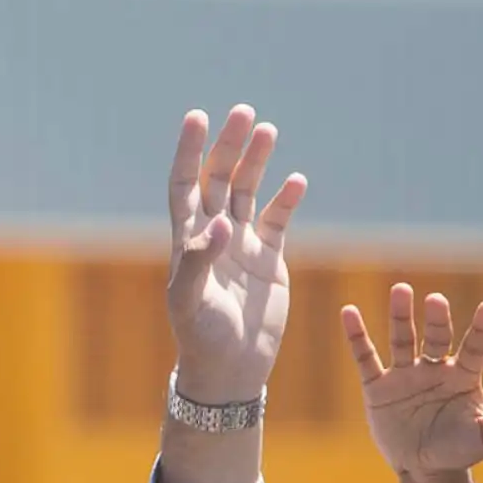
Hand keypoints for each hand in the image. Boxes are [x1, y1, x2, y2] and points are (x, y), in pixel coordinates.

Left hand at [166, 106, 306, 405]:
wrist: (231, 369)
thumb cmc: (202, 338)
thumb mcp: (191, 301)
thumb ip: (200, 259)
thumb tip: (221, 222)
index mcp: (189, 239)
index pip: (185, 184)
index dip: (190, 152)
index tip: (197, 118)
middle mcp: (214, 235)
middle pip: (220, 178)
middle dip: (230, 146)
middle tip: (244, 113)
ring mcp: (242, 245)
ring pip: (249, 192)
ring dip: (258, 161)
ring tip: (268, 131)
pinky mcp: (269, 259)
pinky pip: (278, 220)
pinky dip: (287, 199)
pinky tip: (296, 180)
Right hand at [342, 288, 482, 479]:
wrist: (424, 469)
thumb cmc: (459, 451)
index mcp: (464, 376)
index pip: (476, 347)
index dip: (482, 329)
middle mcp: (436, 368)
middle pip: (437, 337)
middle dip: (438, 320)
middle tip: (436, 300)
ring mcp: (406, 375)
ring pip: (404, 340)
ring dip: (402, 316)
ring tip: (401, 290)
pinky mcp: (379, 388)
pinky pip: (367, 358)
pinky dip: (357, 337)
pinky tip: (349, 313)